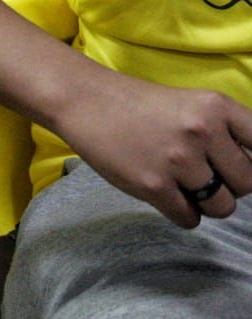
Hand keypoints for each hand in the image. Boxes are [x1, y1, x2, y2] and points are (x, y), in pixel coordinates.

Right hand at [56, 70, 251, 227]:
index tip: (234, 167)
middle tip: (200, 172)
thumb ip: (226, 133)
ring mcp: (177, 159)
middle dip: (228, 184)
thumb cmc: (139, 105)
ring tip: (179, 182)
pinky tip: (163, 191)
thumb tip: (251, 175)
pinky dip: (181, 212)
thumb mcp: (191, 106)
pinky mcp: (153, 184)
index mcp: (216, 107)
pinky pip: (190, 218)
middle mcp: (202, 131)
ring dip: (205, 202)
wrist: (83, 100)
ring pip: (222, 207)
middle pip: (247, 184)